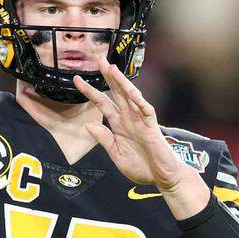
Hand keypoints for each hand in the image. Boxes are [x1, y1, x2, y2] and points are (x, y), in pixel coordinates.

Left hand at [74, 56, 191, 191]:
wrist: (162, 178)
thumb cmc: (142, 167)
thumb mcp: (116, 154)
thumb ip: (104, 139)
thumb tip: (88, 126)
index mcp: (118, 124)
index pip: (102, 103)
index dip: (90, 91)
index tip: (76, 80)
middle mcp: (129, 118)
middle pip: (116, 92)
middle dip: (108, 76)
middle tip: (99, 58)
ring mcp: (141, 121)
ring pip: (130, 97)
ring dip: (121, 83)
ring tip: (112, 69)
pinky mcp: (152, 127)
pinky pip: (146, 111)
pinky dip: (139, 101)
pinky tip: (131, 92)